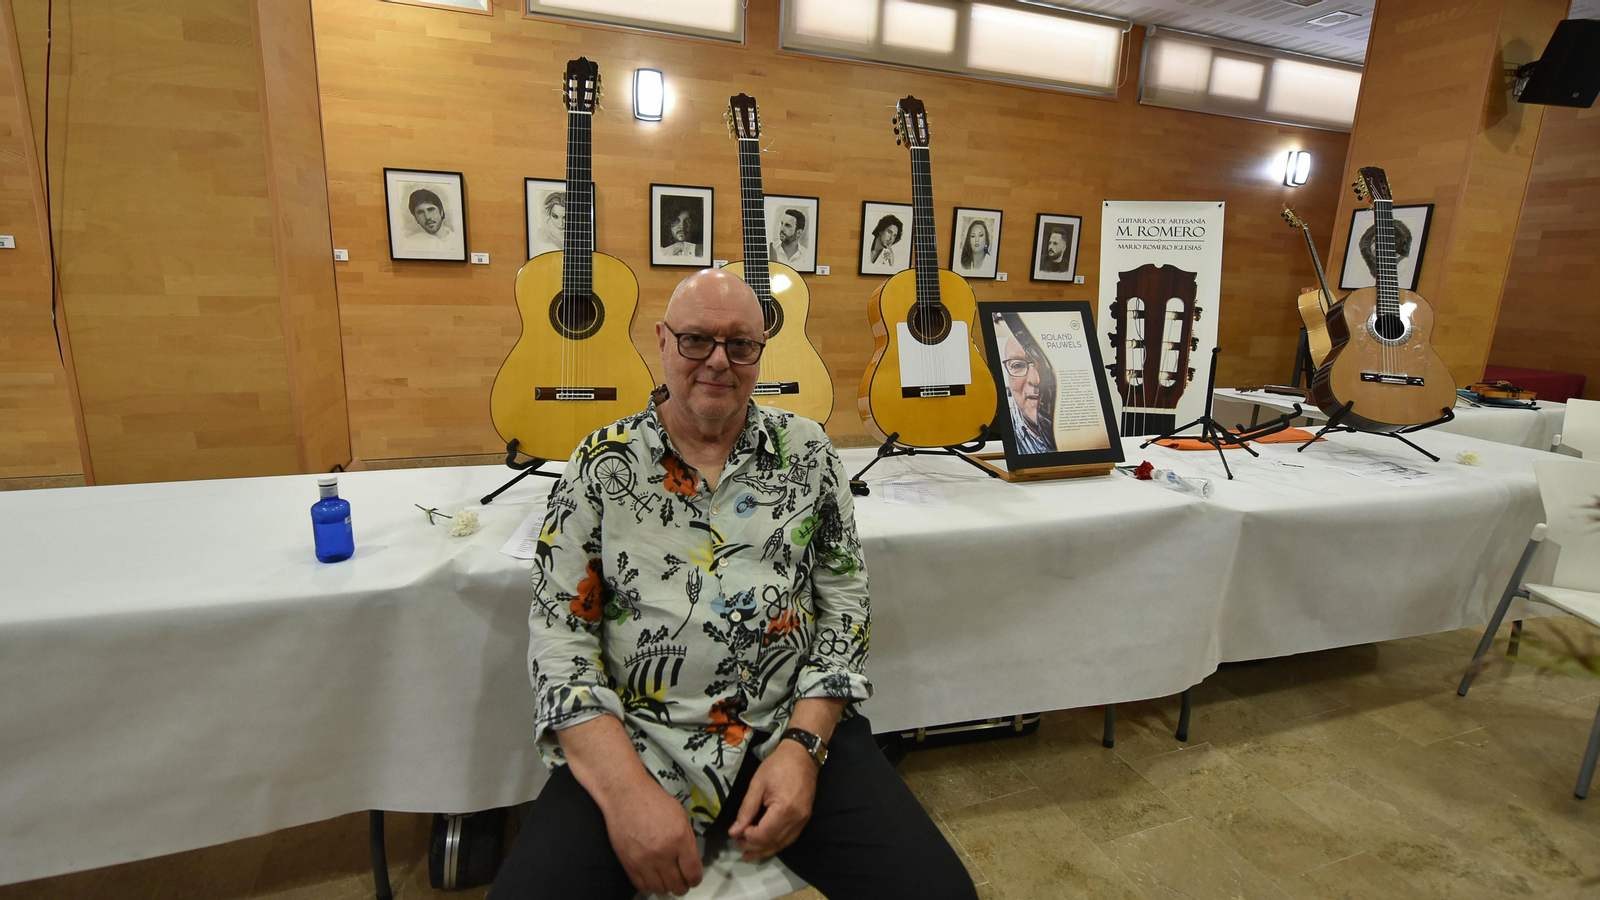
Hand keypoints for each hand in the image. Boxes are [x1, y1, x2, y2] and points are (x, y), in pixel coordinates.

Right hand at [599, 781, 703, 895]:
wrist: (626, 796)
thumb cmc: (653, 801)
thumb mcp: (681, 816)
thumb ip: (687, 841)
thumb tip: (691, 860)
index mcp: (680, 839)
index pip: (693, 873)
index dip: (695, 879)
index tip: (694, 878)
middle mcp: (663, 853)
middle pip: (678, 886)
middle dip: (683, 885)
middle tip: (682, 881)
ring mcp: (644, 860)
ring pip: (660, 889)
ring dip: (666, 887)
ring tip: (667, 879)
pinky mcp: (628, 863)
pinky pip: (642, 885)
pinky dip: (650, 885)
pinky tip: (652, 878)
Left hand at [728, 740, 818, 861]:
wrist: (802, 755)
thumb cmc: (777, 765)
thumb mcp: (757, 784)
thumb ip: (746, 809)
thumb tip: (734, 831)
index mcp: (784, 808)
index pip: (764, 834)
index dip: (749, 837)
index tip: (736, 833)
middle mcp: (796, 818)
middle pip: (773, 842)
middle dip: (754, 847)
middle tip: (738, 846)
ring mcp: (803, 820)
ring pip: (782, 843)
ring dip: (765, 850)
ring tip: (749, 854)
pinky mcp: (805, 819)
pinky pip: (790, 838)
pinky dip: (776, 844)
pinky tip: (766, 846)